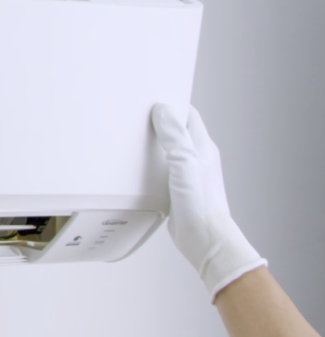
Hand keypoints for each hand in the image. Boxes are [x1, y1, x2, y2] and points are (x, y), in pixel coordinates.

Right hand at [151, 104, 265, 300]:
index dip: (172, 105)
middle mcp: (197, 158)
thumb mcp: (185, 162)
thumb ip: (175, 135)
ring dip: (153, 144)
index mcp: (202, 147)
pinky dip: (150, 164)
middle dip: (159, 122)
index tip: (153, 98)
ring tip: (133, 137)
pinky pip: (162, 169)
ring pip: (168, 150)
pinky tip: (136, 167)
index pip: (188, 116)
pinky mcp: (177, 189)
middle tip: (137, 116)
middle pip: (177, 131)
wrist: (203, 238)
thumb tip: (163, 110)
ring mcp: (188, 174)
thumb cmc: (200, 203)